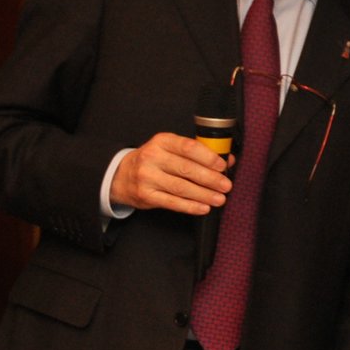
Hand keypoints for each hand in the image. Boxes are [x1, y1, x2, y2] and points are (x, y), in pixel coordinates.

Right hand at [109, 132, 230, 214]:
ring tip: (220, 199)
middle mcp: (152, 157)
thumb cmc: (154, 161)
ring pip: (181, 187)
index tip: (223, 166)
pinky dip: (190, 206)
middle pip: (186, 169)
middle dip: (210, 179)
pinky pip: (172, 202)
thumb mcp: (171, 150)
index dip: (208, 157)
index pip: (188, 147)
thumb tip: (228, 159)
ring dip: (204, 194)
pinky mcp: (146, 195)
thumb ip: (199, 153)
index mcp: (162, 141)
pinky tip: (204, 207)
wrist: (121, 175)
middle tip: (226, 185)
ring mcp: (147, 177)